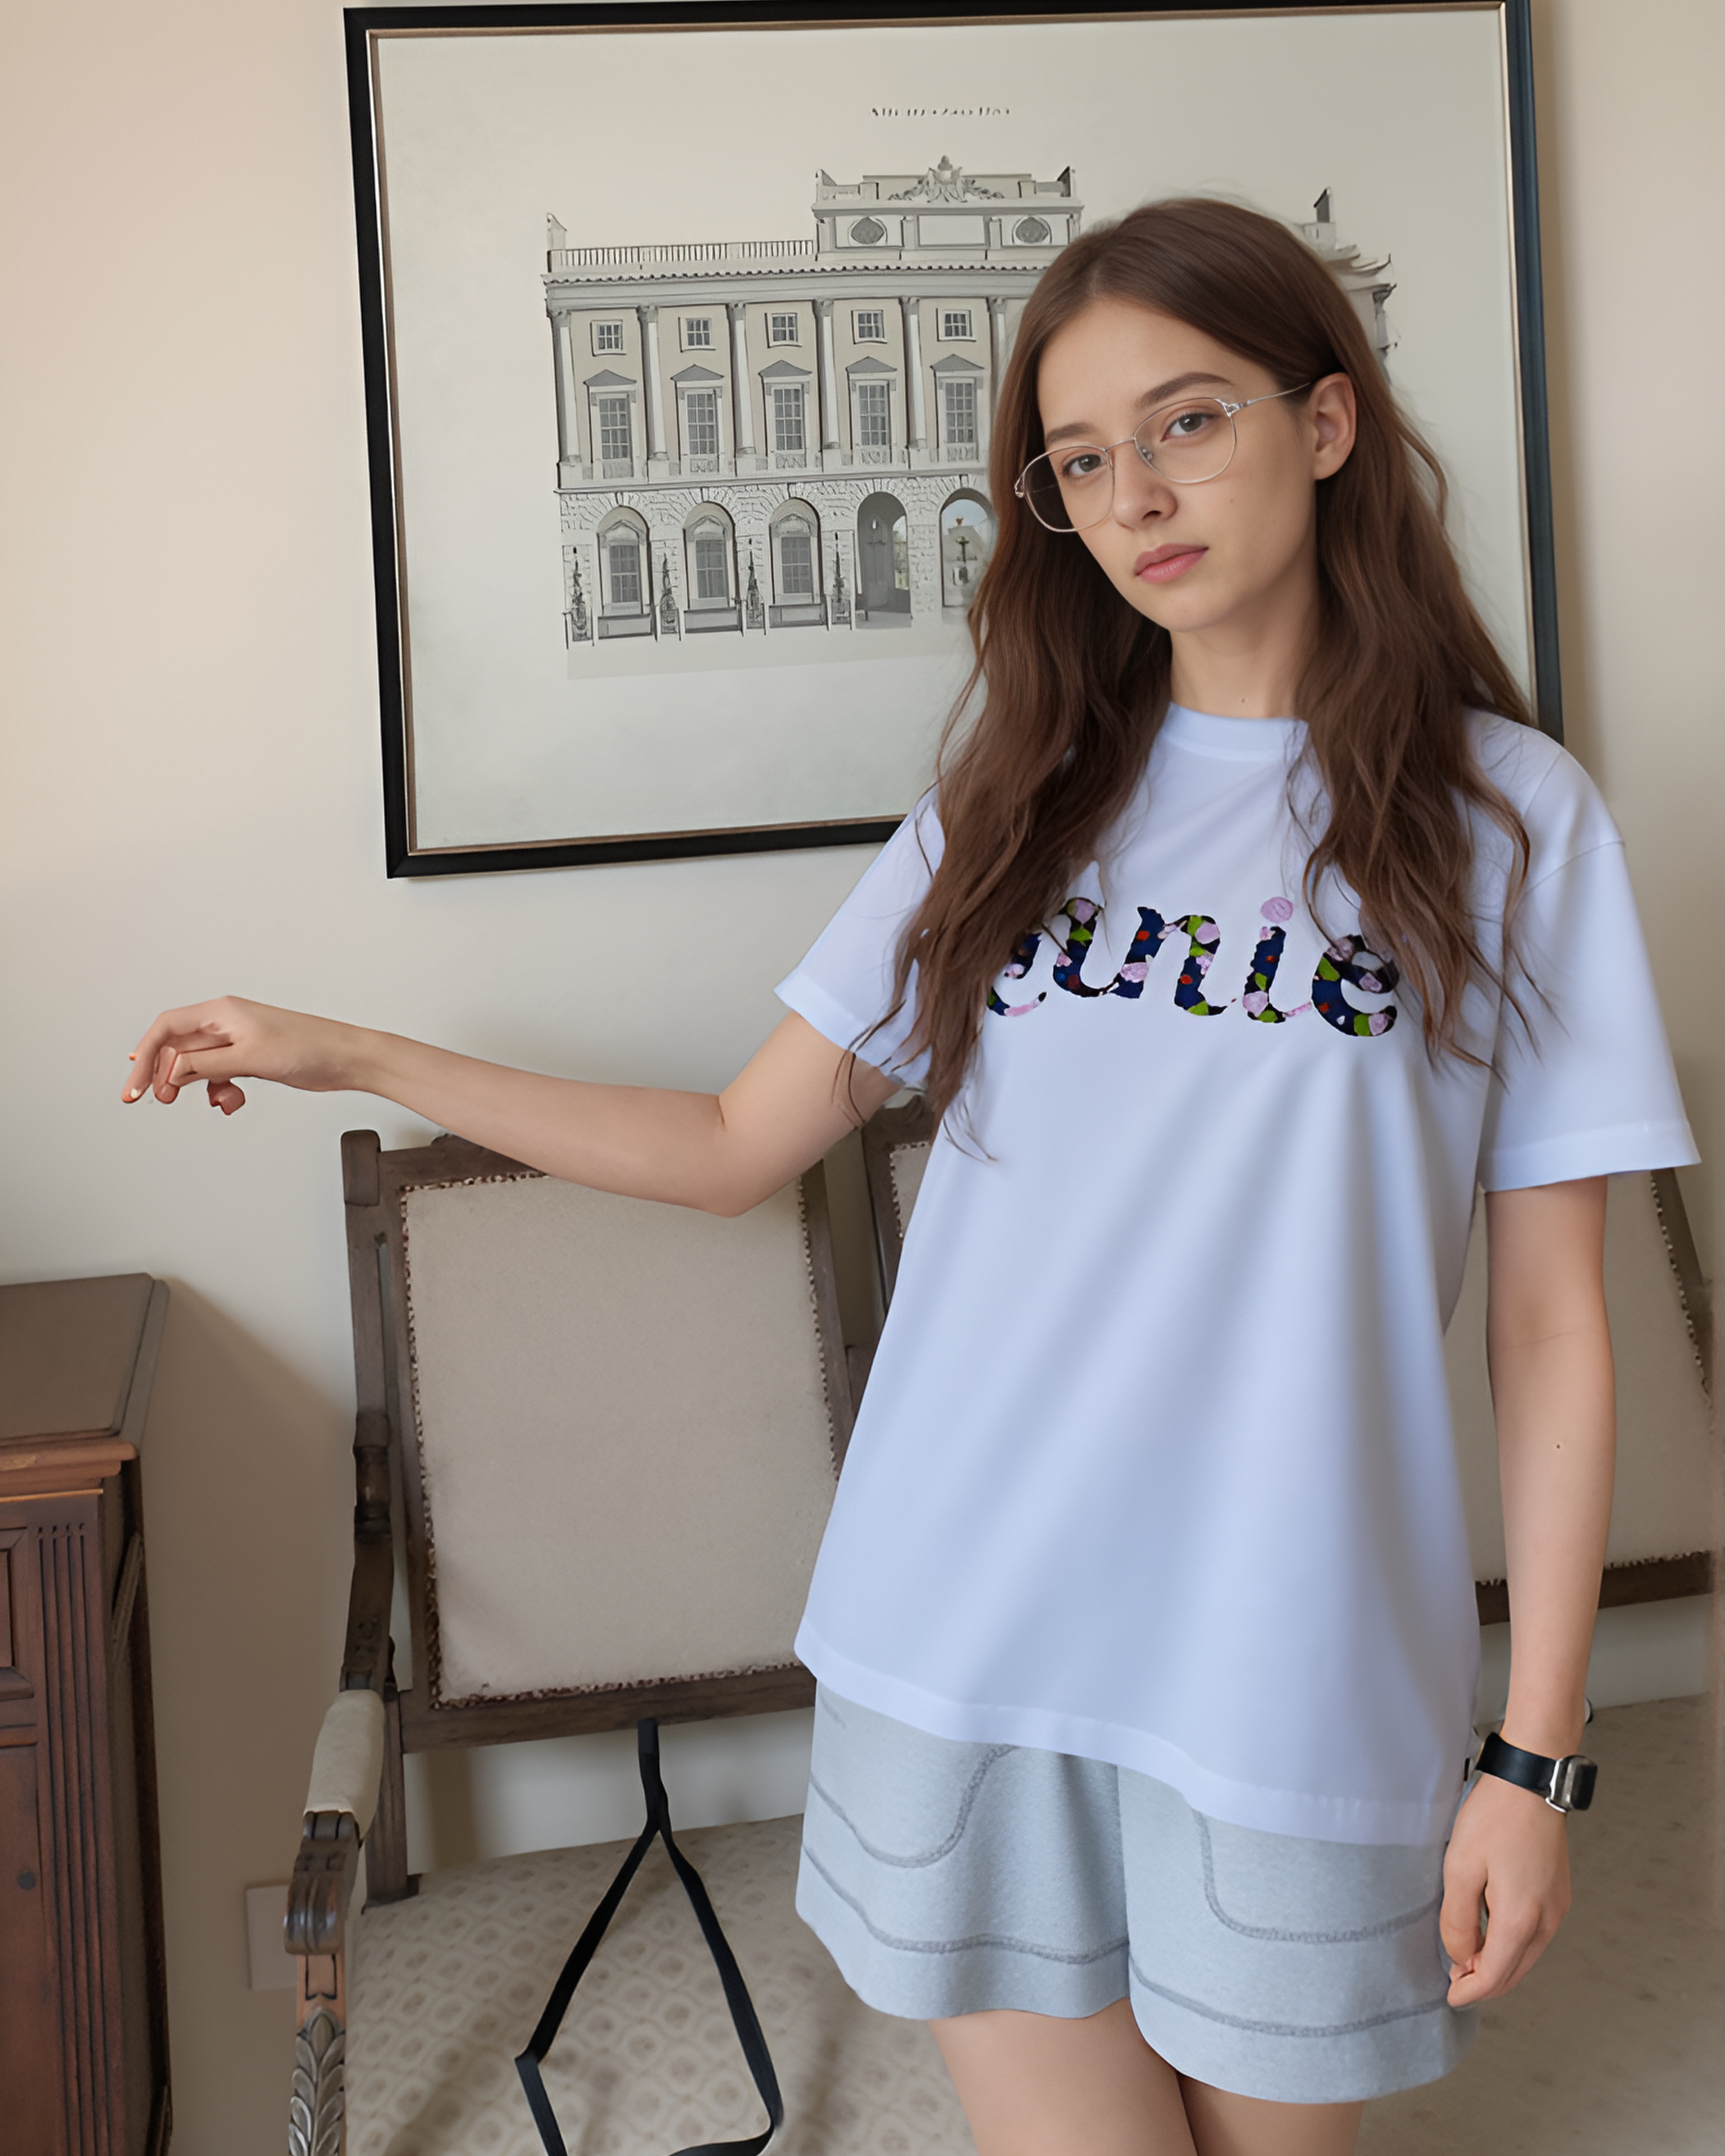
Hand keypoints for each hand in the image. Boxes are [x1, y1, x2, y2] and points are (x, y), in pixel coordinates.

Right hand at [124, 996, 370, 1115]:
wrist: (345, 1058)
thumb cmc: (308, 1047)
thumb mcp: (249, 1058)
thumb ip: (206, 1065)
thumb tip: (170, 1071)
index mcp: (221, 1012)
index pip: (166, 1029)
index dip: (145, 1056)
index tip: (135, 1088)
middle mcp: (225, 1024)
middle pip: (176, 1048)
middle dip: (165, 1075)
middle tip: (159, 1100)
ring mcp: (237, 1042)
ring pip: (197, 1065)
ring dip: (195, 1086)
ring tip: (212, 1101)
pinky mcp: (249, 1059)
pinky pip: (218, 1075)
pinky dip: (219, 1090)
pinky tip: (232, 1101)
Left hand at [1439, 1767, 1571, 2005]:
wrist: (1530, 1783)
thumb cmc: (1495, 1818)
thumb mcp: (1460, 1868)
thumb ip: (1458, 1920)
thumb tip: (1460, 1956)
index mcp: (1521, 1920)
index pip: (1494, 1975)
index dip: (1470, 1991)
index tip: (1450, 1997)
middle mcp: (1546, 1920)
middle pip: (1515, 1972)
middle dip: (1485, 1983)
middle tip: (1455, 1983)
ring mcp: (1557, 1907)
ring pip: (1528, 1955)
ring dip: (1500, 1965)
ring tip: (1468, 1960)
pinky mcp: (1558, 1893)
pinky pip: (1535, 1934)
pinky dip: (1513, 1945)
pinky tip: (1493, 1935)